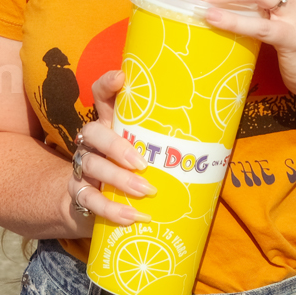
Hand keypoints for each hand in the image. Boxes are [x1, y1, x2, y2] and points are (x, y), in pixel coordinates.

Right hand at [64, 70, 154, 234]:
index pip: (101, 98)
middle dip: (116, 146)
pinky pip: (90, 199)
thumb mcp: (142, 155)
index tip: (121, 78)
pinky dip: (112, 209)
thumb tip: (217, 146)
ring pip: (91, 165)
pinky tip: (133, 217)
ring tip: (146, 192)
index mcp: (109, 126)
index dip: (107, 85)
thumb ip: (164, 147)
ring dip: (119, 180)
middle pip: (92, 132)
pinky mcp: (78, 195)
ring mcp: (82, 169)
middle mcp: (92, 144)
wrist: (91, 207)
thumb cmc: (127, 174)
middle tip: (141, 163)